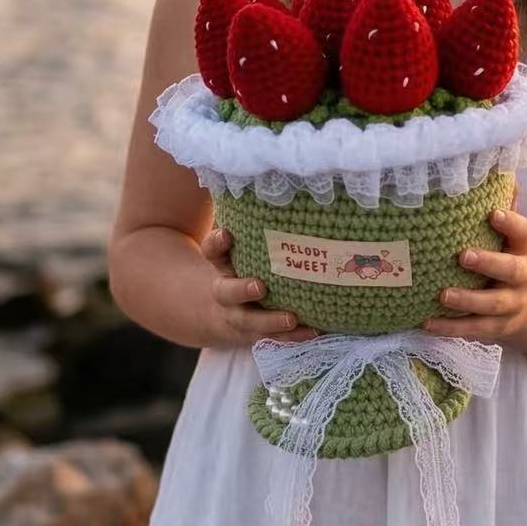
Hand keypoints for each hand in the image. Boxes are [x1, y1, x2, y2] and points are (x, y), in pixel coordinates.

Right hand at [199, 227, 319, 349]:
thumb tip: (278, 186)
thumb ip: (250, 226)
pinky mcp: (257, 334)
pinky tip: (314, 331)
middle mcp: (226, 292)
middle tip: (260, 286)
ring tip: (292, 317)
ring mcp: (240, 316)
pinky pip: (274, 339)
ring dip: (270, 322)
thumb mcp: (237, 248)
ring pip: (249, 322)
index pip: (212, 252)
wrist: (219, 312)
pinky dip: (293, 337)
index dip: (218, 243)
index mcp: (221, 266)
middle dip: (241, 289)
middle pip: (226, 291)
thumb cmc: (240, 266)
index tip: (228, 234)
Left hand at [418, 207, 526, 346]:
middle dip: (488, 263)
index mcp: (523, 249)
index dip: (510, 223)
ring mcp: (510, 305)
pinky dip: (449, 327)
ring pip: (491, 305)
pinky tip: (425, 323)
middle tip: (463, 255)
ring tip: (442, 295)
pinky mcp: (495, 328)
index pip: (523, 233)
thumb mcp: (508, 239)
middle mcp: (522, 277)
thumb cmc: (506, 261)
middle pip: (510, 271)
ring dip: (467, 300)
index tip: (492, 213)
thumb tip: (501, 174)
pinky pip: (473, 329)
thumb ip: (503, 209)